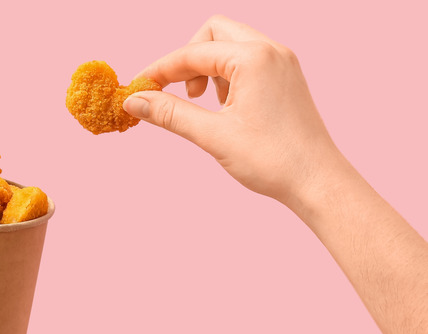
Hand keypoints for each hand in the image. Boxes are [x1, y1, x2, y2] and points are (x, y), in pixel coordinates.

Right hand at [123, 14, 349, 208]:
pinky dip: (227, 76)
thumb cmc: (273, 160)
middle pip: (213, 33)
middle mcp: (271, 50)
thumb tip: (134, 102)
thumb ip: (170, 114)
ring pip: (230, 45)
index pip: (192, 53)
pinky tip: (225, 108)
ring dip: (207, 68)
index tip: (139, 89)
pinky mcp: (286, 77)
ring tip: (206, 104)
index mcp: (254, 58)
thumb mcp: (212, 135)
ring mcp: (282, 62)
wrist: (317, 182)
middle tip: (177, 92)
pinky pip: (247, 60)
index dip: (160, 71)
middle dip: (187, 60)